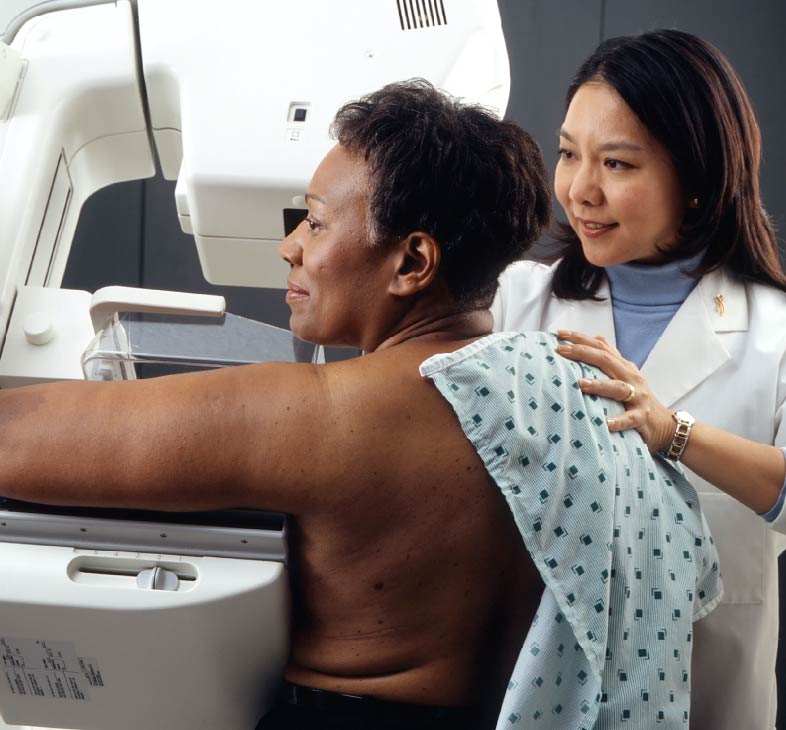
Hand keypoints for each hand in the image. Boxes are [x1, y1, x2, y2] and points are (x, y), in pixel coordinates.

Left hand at [555, 330, 674, 453]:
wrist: (664, 424)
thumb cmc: (638, 398)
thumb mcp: (624, 375)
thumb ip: (611, 358)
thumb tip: (596, 337)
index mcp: (623, 366)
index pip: (601, 346)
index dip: (580, 338)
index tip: (559, 334)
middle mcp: (631, 377)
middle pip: (606, 360)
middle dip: (582, 353)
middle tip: (560, 351)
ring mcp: (638, 396)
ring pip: (618, 387)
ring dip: (599, 385)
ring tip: (581, 384)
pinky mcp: (641, 417)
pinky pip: (629, 418)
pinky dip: (618, 420)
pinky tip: (605, 423)